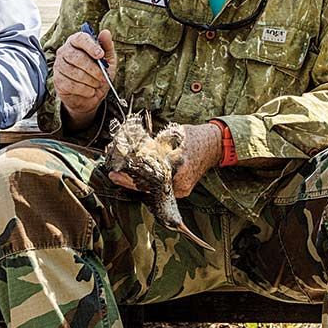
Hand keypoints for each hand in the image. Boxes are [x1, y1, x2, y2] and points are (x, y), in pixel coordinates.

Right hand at [54, 28, 115, 128]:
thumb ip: (107, 46)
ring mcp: (59, 66)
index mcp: (76, 42)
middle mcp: (64, 51)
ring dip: (90, 80)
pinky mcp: (57, 81)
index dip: (91, 46)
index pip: (80, 38)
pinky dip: (84, 89)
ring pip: (73, 72)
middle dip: (93, 69)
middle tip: (102, 77)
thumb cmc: (98, 74)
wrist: (90, 96)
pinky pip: (70, 84)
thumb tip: (105, 32)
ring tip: (97, 84)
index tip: (100, 55)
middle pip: (76, 57)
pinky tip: (90, 91)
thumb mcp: (108, 60)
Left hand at [108, 123, 222, 197]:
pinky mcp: (181, 190)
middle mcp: (180, 183)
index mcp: (178, 168)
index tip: (114, 175)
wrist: (214, 146)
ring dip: (137, 184)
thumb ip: (154, 145)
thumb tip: (132, 151)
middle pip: (149, 188)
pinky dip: (148, 185)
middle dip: (129, 182)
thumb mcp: (172, 136)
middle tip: (113, 176)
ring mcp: (181, 190)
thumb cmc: (194, 137)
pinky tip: (136, 179)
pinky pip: (160, 191)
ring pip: (153, 191)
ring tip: (121, 176)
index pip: (148, 178)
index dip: (130, 178)